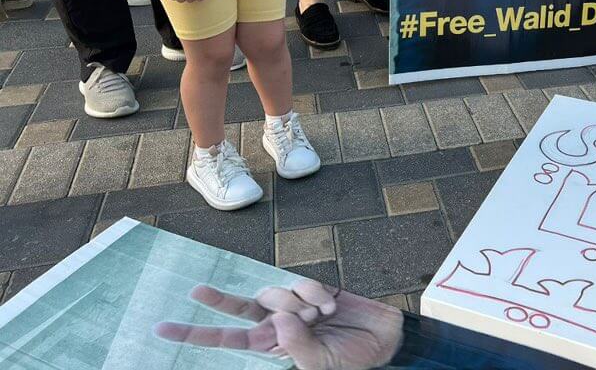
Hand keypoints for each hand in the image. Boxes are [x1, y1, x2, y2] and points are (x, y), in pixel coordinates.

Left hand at [153, 281, 403, 369]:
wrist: (383, 339)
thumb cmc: (351, 361)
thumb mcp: (319, 364)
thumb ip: (295, 345)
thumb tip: (276, 320)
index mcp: (273, 347)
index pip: (228, 340)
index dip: (196, 335)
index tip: (161, 329)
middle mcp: (278, 323)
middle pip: (241, 307)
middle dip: (218, 301)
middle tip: (195, 292)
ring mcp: (296, 303)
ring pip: (275, 293)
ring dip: (298, 304)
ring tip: (321, 317)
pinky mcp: (315, 286)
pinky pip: (302, 283)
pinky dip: (315, 294)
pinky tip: (331, 305)